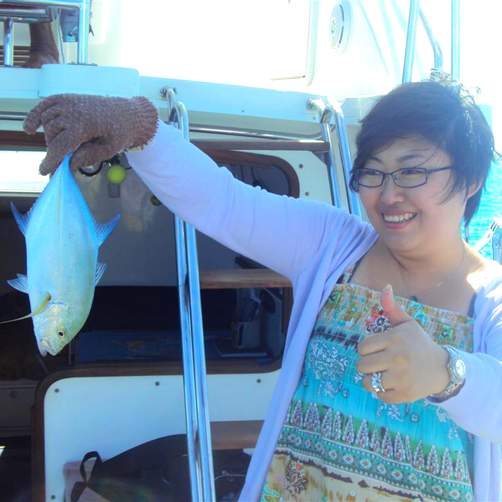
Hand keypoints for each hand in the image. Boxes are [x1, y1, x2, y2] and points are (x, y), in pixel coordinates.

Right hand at [23, 94, 157, 174]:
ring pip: (47, 122)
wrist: (127, 113)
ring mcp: (69, 101)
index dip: (52, 159)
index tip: (45, 172)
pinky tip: (29, 129)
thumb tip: (69, 165)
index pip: (62, 144)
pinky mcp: (66, 98)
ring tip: (62, 146)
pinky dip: (35, 116)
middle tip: (63, 161)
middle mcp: (74, 110)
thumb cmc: (119, 133)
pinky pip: (44, 105)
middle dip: (54, 150)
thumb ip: (88, 157)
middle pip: (53, 135)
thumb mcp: (109, 150)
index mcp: (86, 123)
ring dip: (50, 137)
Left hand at [357, 285, 448, 402]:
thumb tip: (386, 287)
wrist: (443, 368)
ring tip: (381, 374)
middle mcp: (396, 358)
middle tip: (377, 363)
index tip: (375, 350)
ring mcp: (401, 377)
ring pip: (368, 382)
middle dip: (366, 364)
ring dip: (372, 379)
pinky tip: (391, 384)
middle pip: (362, 365)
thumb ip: (392, 308)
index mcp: (394, 339)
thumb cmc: (419, 343)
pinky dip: (382, 392)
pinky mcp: (404, 394)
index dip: (366, 349)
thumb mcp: (407, 324)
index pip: (362, 347)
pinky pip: (380, 395)